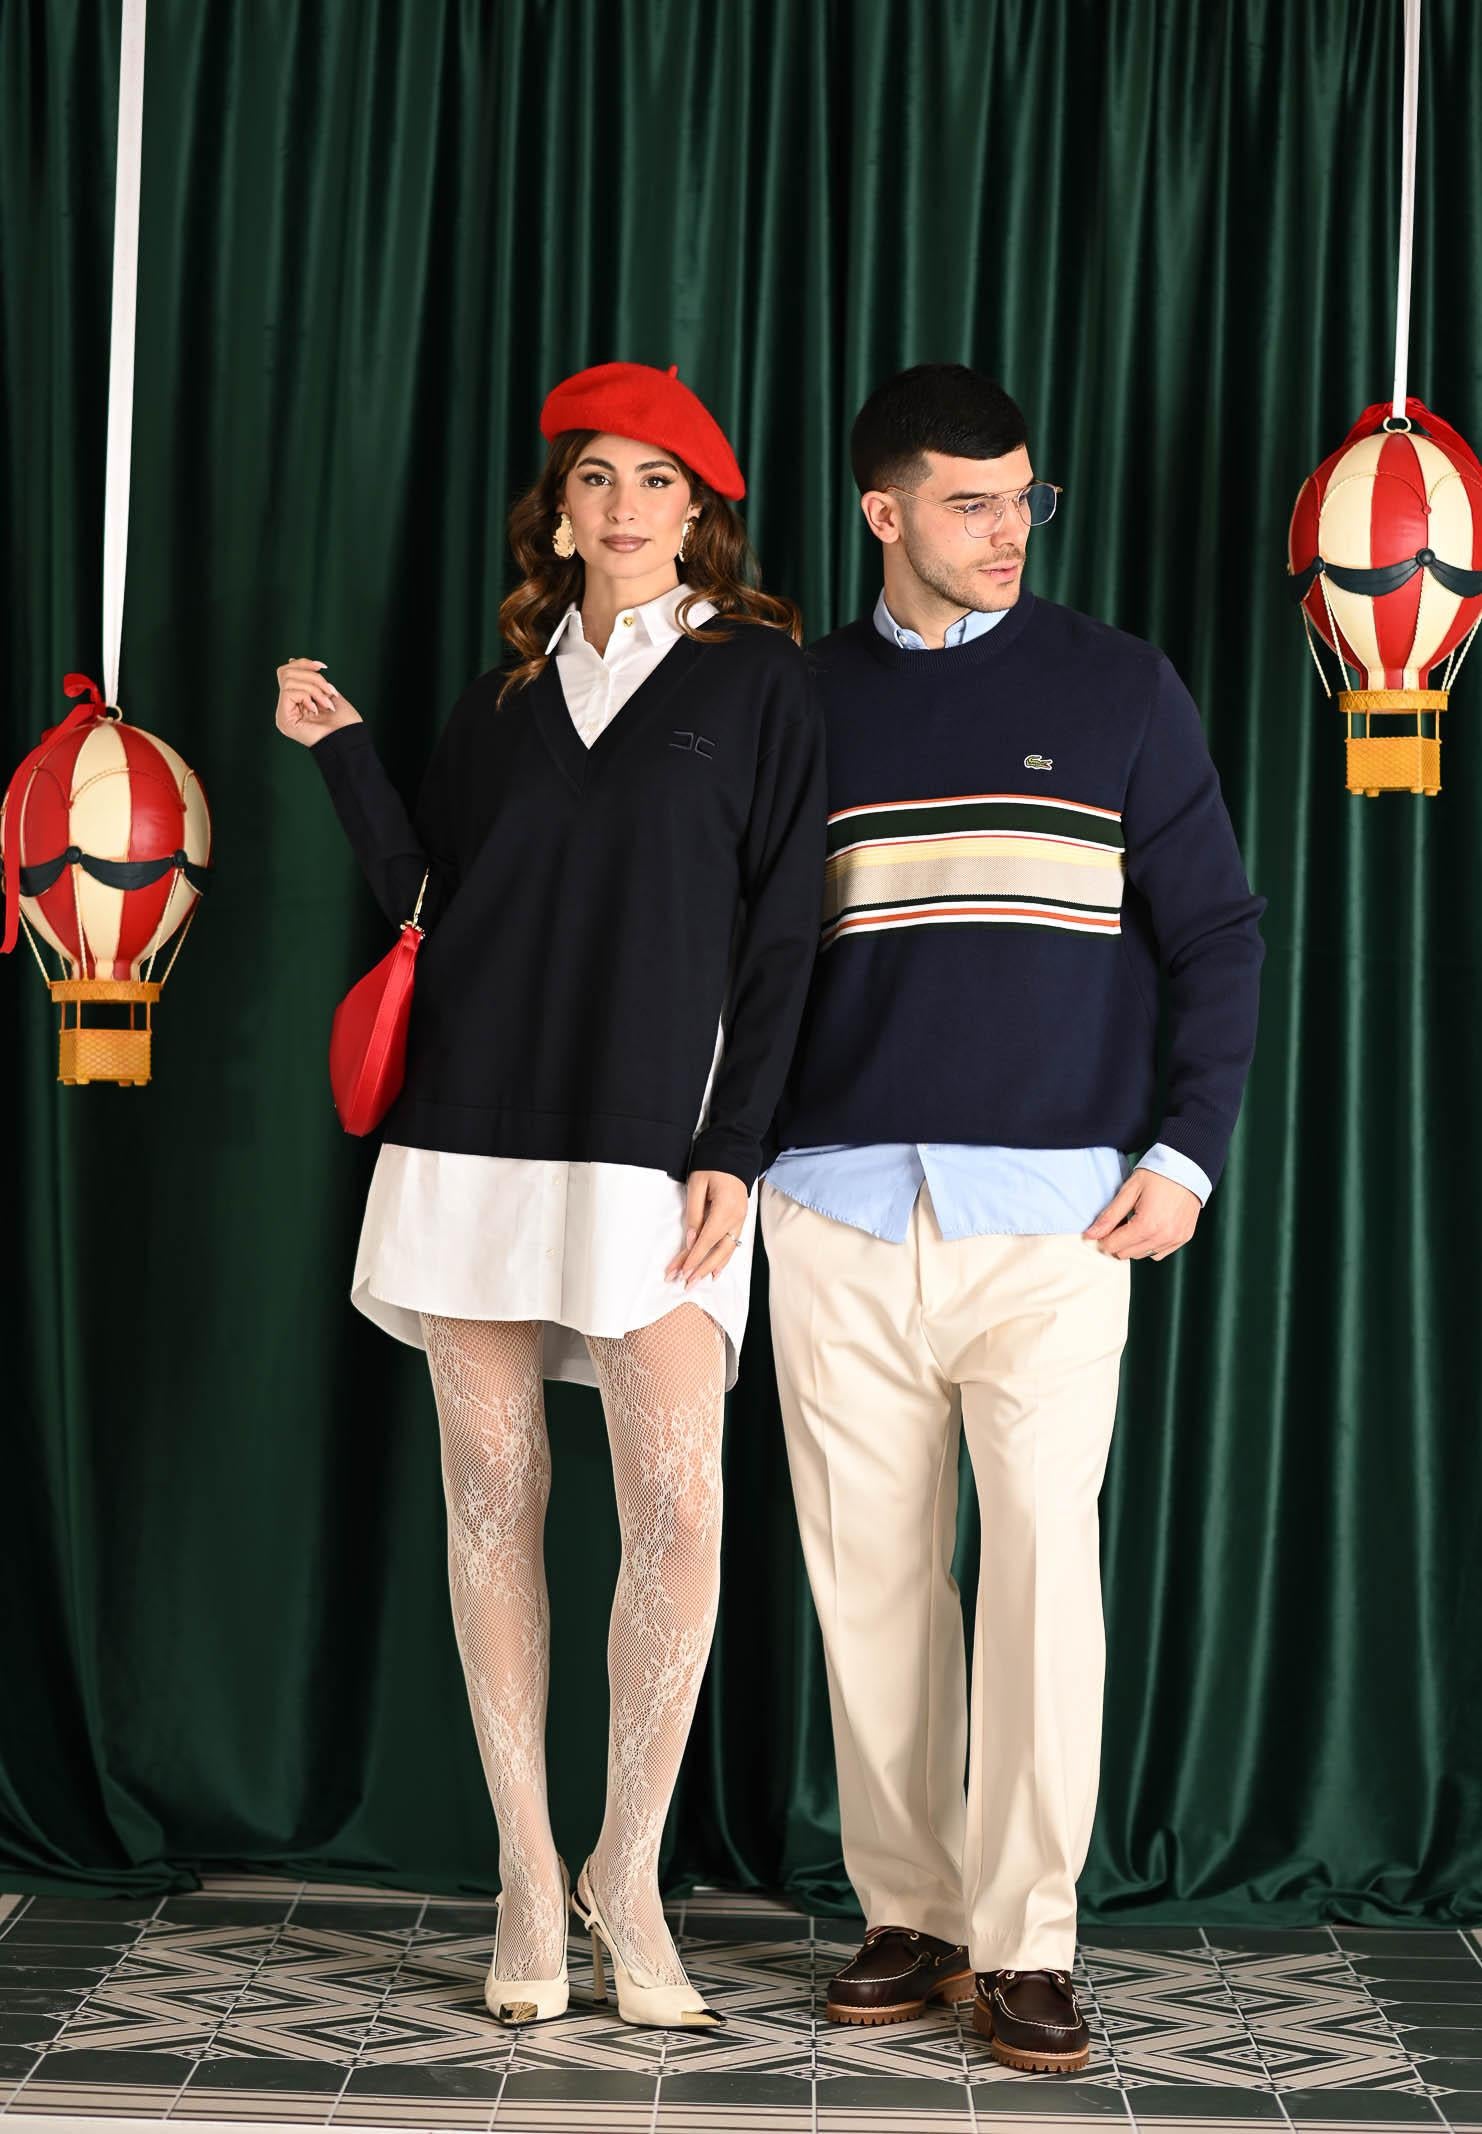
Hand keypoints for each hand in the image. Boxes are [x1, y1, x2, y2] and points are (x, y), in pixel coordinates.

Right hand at [274, 657, 363, 746]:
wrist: (349, 740)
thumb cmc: (343, 721)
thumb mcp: (327, 692)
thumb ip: (310, 679)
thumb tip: (291, 660)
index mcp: (296, 702)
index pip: (287, 672)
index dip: (303, 664)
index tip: (323, 666)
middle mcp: (286, 708)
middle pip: (287, 673)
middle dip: (312, 677)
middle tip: (329, 691)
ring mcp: (284, 714)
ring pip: (289, 681)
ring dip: (314, 688)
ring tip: (327, 703)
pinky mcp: (284, 719)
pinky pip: (289, 692)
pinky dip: (308, 696)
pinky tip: (317, 709)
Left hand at [665, 1170, 749, 1287]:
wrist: (732, 1153)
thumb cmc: (711, 1165)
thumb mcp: (697, 1185)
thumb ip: (694, 1214)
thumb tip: (692, 1240)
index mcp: (726, 1208)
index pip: (707, 1240)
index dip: (694, 1258)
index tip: (682, 1272)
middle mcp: (737, 1218)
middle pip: (719, 1251)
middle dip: (701, 1269)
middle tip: (686, 1283)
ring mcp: (741, 1219)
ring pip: (727, 1250)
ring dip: (711, 1267)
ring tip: (698, 1281)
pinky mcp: (740, 1219)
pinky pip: (732, 1243)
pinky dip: (723, 1259)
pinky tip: (715, 1271)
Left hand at [1083, 1167, 1200, 1260]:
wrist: (1187, 1167)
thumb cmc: (1158, 1175)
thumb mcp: (1129, 1191)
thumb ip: (1109, 1216)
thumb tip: (1090, 1234)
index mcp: (1146, 1225)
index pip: (1114, 1245)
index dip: (1103, 1237)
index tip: (1103, 1227)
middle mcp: (1162, 1236)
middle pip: (1126, 1254)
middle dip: (1117, 1241)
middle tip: (1118, 1223)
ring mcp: (1175, 1239)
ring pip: (1143, 1255)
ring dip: (1133, 1245)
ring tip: (1134, 1223)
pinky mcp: (1183, 1237)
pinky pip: (1160, 1253)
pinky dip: (1150, 1246)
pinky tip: (1149, 1229)